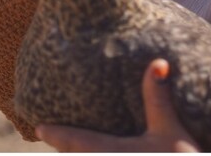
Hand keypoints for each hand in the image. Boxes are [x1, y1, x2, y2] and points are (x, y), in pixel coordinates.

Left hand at [36, 59, 197, 151]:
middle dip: (65, 150)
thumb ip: (159, 98)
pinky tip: (104, 153)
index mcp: (114, 152)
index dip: (57, 135)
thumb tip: (158, 63)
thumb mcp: (171, 130)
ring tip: (74, 150)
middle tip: (52, 140)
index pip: (77, 142)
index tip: (38, 129)